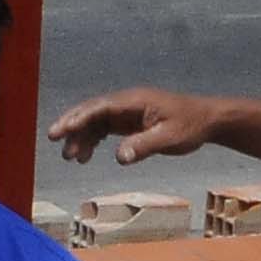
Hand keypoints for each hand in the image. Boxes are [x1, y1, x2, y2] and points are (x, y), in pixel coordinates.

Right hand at [48, 86, 227, 166]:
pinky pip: (104, 129)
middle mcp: (126, 103)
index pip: (100, 107)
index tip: (62, 130)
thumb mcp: (169, 138)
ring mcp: (127, 112)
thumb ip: (144, 146)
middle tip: (53, 139)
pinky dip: (92, 140)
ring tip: (71, 158)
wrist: (207, 120)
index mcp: (134, 101)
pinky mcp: (129, 122)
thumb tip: (119, 157)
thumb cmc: (190, 125)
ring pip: (95, 121)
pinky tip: (86, 156)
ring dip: (81, 137)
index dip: (78, 118)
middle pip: (91, 111)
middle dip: (72, 124)